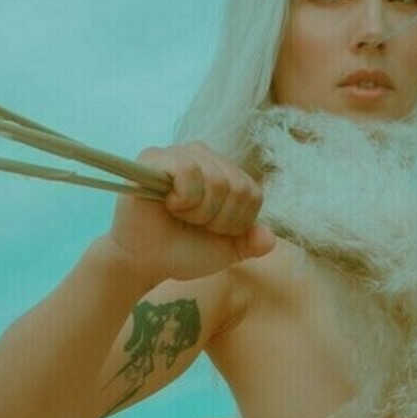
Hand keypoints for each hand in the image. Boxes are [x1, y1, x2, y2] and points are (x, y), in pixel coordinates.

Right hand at [105, 142, 275, 283]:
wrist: (146, 263)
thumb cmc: (182, 252)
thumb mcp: (225, 251)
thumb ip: (249, 243)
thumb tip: (270, 238)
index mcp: (225, 175)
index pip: (251, 192)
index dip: (235, 222)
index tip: (211, 230)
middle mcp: (205, 158)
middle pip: (235, 186)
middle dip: (216, 218)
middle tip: (192, 223)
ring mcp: (180, 154)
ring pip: (215, 178)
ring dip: (199, 210)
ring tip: (179, 214)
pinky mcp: (154, 158)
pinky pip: (187, 170)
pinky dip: (183, 197)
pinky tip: (168, 204)